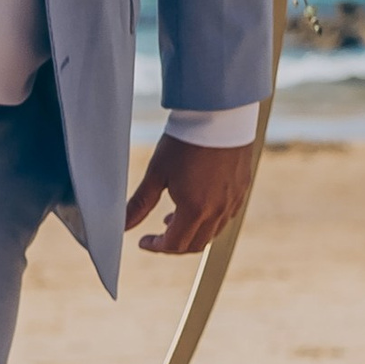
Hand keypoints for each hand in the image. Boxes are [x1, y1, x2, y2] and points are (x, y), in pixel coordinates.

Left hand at [124, 132, 258, 256]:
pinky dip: (208, 220)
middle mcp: (218, 211)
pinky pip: (225, 217)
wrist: (219, 116)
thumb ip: (140, 204)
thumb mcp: (156, 173)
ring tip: (173, 218)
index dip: (156, 247)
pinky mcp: (242, 190)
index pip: (174, 245)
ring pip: (212, 233)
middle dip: (173, 244)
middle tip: (157, 235)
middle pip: (195, 244)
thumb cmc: (185, 142)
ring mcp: (233, 202)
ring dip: (191, 232)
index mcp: (195, 210)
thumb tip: (122, 225)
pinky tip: (197, 204)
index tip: (144, 241)